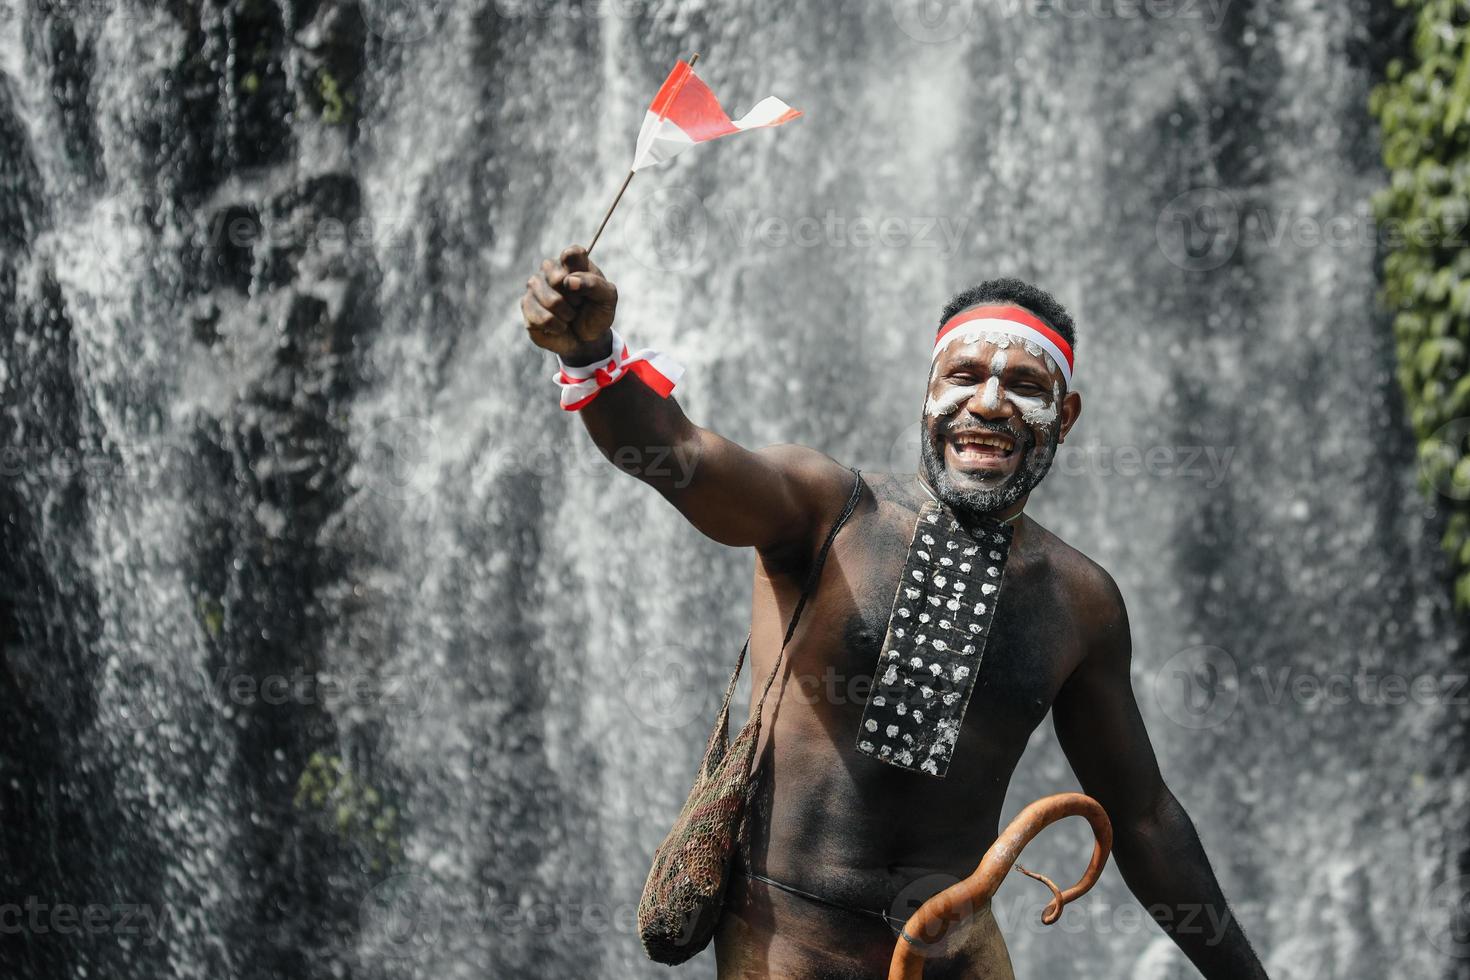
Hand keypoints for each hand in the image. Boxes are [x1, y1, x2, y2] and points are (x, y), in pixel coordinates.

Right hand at [521, 244, 617, 363]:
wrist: (587, 338)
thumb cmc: (596, 312)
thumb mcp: (607, 299)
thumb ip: (595, 284)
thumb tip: (569, 281)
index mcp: (572, 261)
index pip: (572, 253)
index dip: (578, 270)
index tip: (585, 282)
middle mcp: (550, 269)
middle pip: (558, 278)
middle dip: (574, 299)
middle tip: (578, 304)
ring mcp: (535, 286)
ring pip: (551, 300)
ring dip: (567, 314)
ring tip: (570, 316)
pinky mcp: (526, 305)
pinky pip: (542, 318)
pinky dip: (557, 327)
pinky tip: (559, 326)